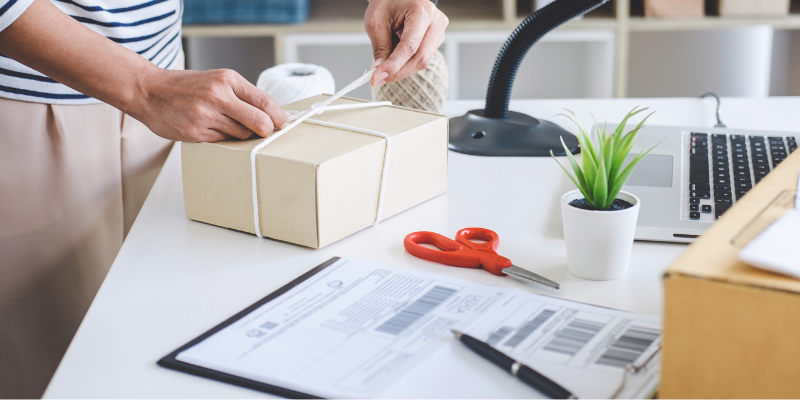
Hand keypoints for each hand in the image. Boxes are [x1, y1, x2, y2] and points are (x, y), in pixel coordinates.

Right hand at [132, 68, 288, 141]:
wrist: (149, 91)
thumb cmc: (187, 86)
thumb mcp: (217, 80)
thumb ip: (244, 95)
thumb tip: (273, 115)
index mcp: (227, 79)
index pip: (265, 102)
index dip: (278, 117)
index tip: (283, 123)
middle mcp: (218, 95)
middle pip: (259, 122)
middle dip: (267, 131)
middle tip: (266, 133)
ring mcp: (206, 115)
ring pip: (242, 135)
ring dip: (242, 135)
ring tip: (227, 125)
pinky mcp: (195, 133)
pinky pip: (223, 142)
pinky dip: (224, 139)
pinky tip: (212, 129)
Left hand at [364, 0, 447, 85]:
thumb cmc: (387, 2)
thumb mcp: (376, 22)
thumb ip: (380, 47)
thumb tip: (379, 70)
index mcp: (421, 11)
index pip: (410, 46)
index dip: (394, 65)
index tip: (378, 76)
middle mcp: (436, 22)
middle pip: (421, 58)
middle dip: (398, 71)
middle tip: (379, 78)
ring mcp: (438, 32)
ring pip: (422, 61)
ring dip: (402, 68)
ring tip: (385, 64)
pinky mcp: (436, 40)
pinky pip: (422, 58)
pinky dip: (406, 63)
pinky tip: (395, 58)